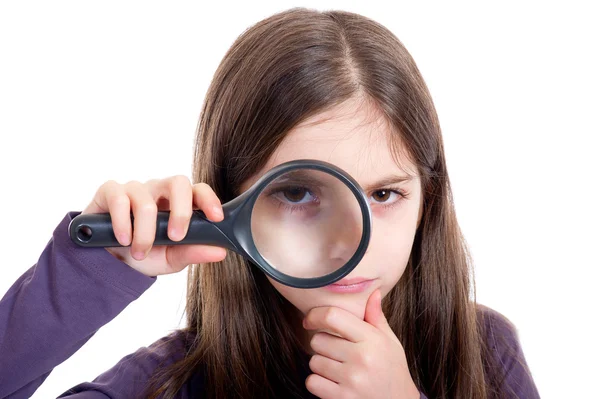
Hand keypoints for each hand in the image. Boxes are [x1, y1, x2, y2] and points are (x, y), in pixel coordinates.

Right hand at [81, 175, 226, 276]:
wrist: (109, 262)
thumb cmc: (144, 254)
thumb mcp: (171, 259)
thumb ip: (194, 253)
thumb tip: (221, 252)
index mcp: (179, 203)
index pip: (198, 190)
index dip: (209, 199)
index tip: (216, 218)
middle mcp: (159, 190)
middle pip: (178, 182)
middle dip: (181, 211)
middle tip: (176, 237)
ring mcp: (135, 189)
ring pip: (145, 201)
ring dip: (144, 232)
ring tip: (140, 252)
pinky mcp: (110, 191)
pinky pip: (119, 200)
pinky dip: (123, 223)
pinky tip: (123, 239)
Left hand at [303, 289, 420, 398]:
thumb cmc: (392, 370)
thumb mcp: (390, 342)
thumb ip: (376, 318)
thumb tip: (373, 293)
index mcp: (371, 339)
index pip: (332, 316)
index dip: (315, 315)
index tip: (310, 320)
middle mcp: (361, 358)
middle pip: (318, 340)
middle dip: (323, 345)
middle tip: (338, 353)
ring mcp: (351, 379)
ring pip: (314, 361)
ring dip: (321, 365)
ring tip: (340, 370)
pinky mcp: (342, 398)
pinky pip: (312, 382)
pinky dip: (318, 383)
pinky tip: (334, 383)